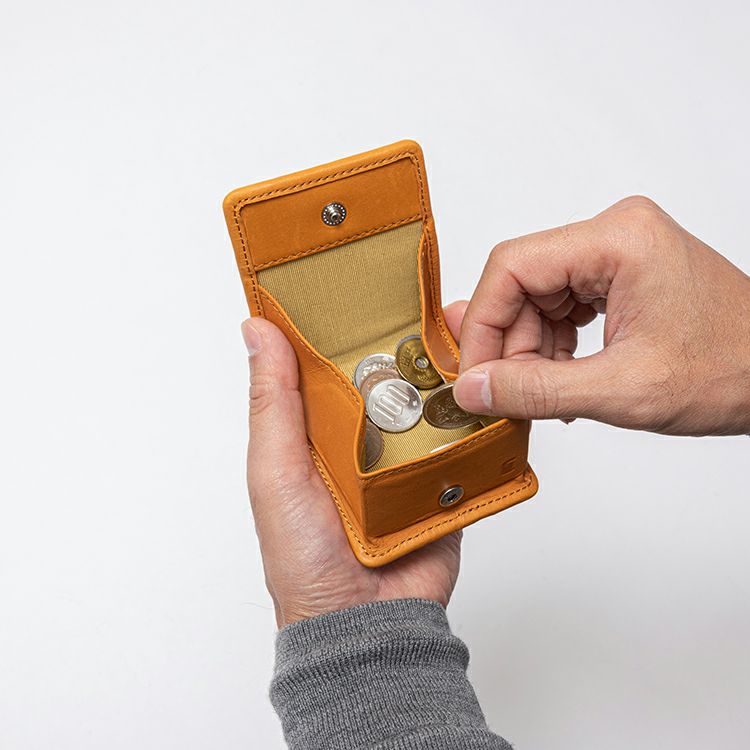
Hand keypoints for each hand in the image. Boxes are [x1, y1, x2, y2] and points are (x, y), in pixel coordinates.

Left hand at [240, 303, 466, 626]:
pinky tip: (492, 385)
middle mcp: (364, 437)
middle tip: (430, 296)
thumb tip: (257, 329)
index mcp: (319, 429)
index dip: (344, 325)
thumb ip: (272, 402)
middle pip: (389, 377)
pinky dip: (477, 418)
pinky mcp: (445, 481)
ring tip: (469, 332)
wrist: (363, 625)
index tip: (360, 276)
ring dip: (448, 375)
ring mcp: (407, 459)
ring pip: (432, 402)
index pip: (333, 364)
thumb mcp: (275, 470)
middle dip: (407, 343)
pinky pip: (465, 441)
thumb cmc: (304, 556)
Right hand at [453, 196, 749, 435]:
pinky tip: (564, 379)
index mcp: (618, 239)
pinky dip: (553, 346)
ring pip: (536, 298)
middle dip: (509, 345)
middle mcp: (615, 234)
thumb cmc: (732, 369)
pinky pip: (562, 305)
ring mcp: (619, 253)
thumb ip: (536, 390)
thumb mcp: (623, 390)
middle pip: (521, 284)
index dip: (483, 326)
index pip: (512, 267)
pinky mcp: (621, 274)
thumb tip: (473, 388)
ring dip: (530, 351)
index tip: (475, 375)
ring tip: (547, 395)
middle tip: (510, 394)